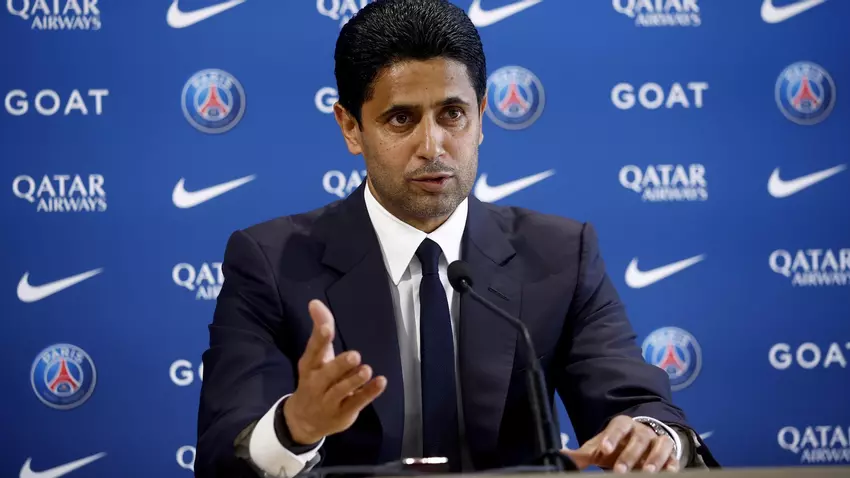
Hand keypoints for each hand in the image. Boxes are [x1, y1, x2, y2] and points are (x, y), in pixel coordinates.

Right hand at [283, 299, 386, 443]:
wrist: (303, 421)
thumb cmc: (314, 380)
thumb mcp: (315, 356)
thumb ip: (320, 328)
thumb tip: (315, 302)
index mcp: (309, 366)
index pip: (313, 351)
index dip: (320, 340)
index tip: (327, 328)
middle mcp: (317, 383)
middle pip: (328, 374)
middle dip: (340, 365)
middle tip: (354, 355)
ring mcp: (330, 400)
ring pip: (342, 390)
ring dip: (354, 380)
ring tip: (367, 370)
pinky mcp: (344, 412)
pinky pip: (357, 402)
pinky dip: (369, 393)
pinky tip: (381, 382)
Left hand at [561, 415, 679, 472]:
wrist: (638, 445)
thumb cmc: (616, 446)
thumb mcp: (599, 448)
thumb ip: (582, 454)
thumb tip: (560, 455)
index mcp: (623, 425)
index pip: (617, 426)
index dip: (611, 437)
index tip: (603, 450)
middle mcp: (641, 430)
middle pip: (638, 438)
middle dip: (630, 455)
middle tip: (621, 470)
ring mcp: (657, 441)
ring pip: (660, 444)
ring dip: (654, 459)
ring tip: (648, 473)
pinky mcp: (670, 453)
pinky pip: (674, 456)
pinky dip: (672, 464)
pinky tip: (669, 472)